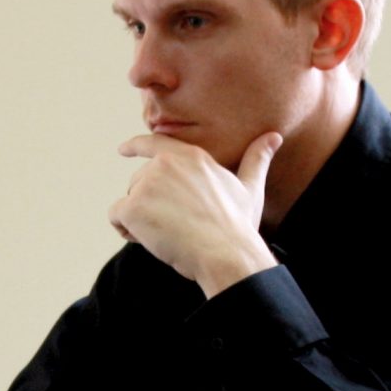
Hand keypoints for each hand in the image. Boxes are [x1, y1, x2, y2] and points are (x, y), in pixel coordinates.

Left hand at [108, 131, 282, 295]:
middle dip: (148, 204)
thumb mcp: (250, 187)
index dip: (135, 146)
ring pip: (128, 200)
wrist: (226, 253)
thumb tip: (275, 137)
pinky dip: (126, 230)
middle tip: (174, 226)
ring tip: (166, 234)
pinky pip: (116, 217)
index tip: (123, 150)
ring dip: (140, 219)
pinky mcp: (133, 206)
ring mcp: (147, 183)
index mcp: (190, 155)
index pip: (154, 143)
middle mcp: (165, 163)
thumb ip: (256, 159)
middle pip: (139, 181)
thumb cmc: (239, 225)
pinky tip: (148, 240)